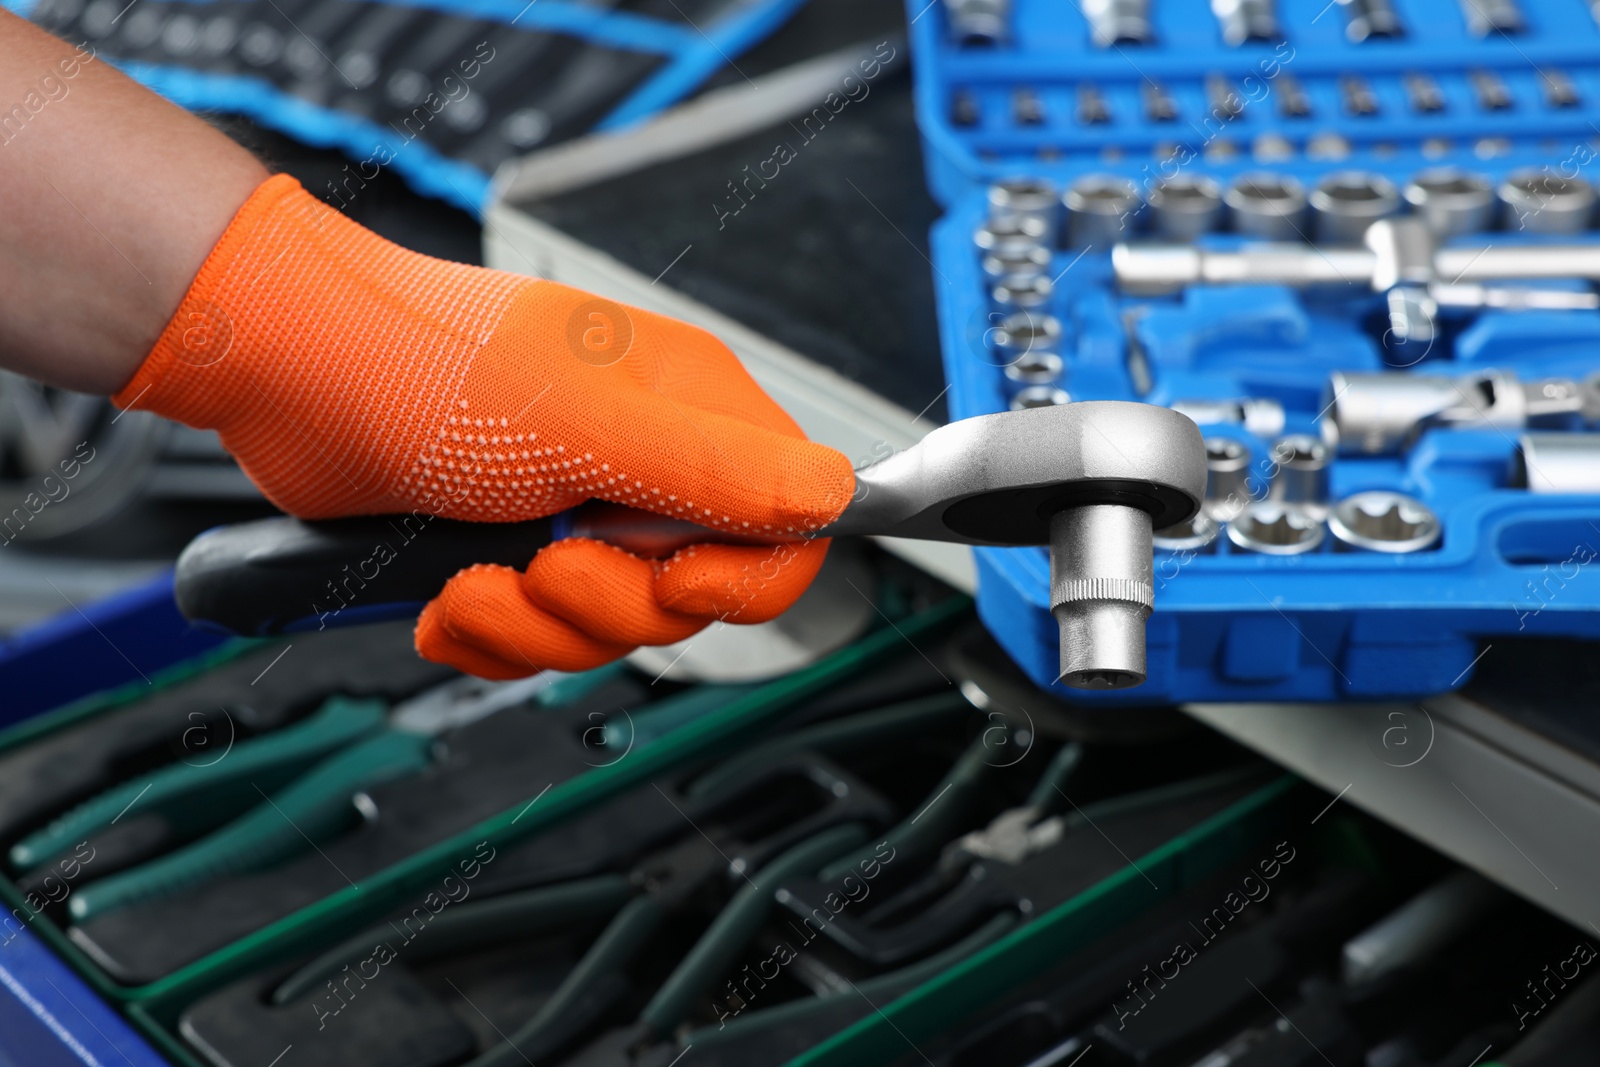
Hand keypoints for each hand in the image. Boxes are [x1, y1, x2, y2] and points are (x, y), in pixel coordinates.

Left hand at [115, 176, 854, 676]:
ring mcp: (581, 512)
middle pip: (691, 600)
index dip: (745, 581)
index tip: (677, 585)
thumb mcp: (588, 423)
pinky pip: (537, 639)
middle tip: (547, 565)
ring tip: (474, 578)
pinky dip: (486, 634)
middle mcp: (648, 466)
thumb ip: (718, 470)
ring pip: (610, 630)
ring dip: (532, 627)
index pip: (788, 527)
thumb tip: (836, 496)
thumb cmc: (429, 369)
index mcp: (694, 415)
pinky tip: (446, 595)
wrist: (297, 375)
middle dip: (609, 608)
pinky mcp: (517, 551)